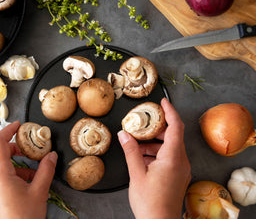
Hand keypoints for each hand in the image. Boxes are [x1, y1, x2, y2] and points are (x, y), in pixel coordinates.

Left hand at [0, 121, 57, 218]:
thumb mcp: (39, 191)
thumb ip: (46, 170)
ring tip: (30, 172)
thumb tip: (52, 156)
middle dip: (10, 147)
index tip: (18, 126)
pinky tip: (23, 183)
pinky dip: (7, 174)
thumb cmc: (23, 218)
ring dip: (11, 162)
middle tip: (25, 148)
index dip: (8, 131)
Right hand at [118, 98, 190, 218]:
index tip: (163, 102)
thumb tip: (123, 134)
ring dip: (154, 143)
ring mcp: (181, 169)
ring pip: (170, 147)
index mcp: (173, 158)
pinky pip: (169, 157)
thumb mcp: (136, 174)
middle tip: (142, 124)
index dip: (170, 111)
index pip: (176, 126)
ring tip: (136, 145)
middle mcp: (181, 161)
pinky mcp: (178, 176)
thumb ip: (130, 151)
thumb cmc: (150, 203)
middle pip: (172, 135)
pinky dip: (156, 153)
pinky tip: (142, 158)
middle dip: (157, 128)